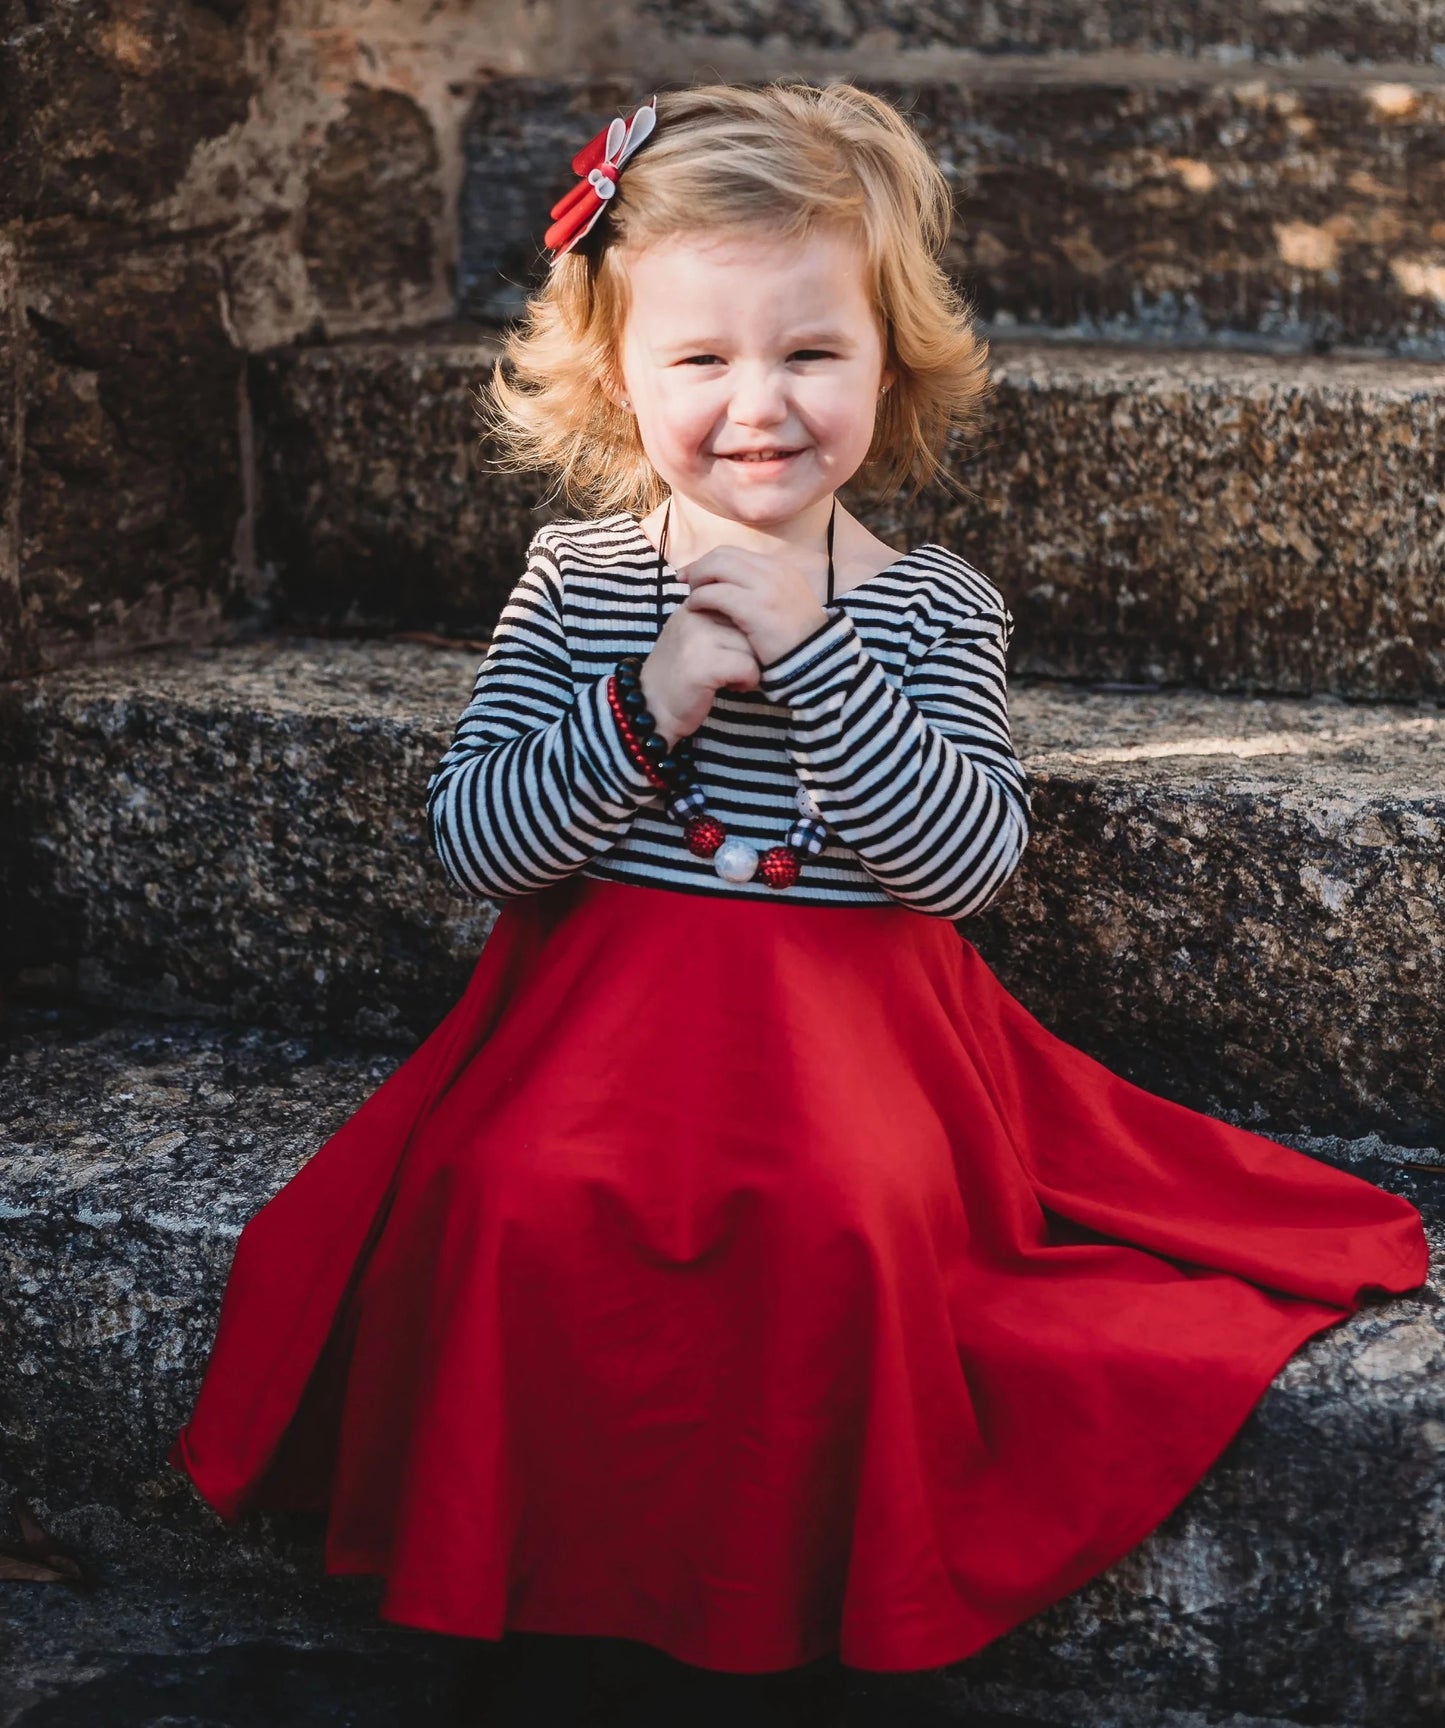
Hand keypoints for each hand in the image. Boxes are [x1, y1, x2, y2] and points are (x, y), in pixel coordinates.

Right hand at [639, 604, 759, 747]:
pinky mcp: (703, 664)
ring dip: (751, 666)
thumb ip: (719, 619)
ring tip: (732, 678)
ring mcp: (696, 637)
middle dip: (751, 649)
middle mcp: (693, 614)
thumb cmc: (681, 675)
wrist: (652, 708)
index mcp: (693, 604)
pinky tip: (732, 687)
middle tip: (735, 667)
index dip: (745, 631)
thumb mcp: (695, 636)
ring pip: (751, 645)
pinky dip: (747, 681)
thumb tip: (760, 613)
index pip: (740, 604)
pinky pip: (748, 666)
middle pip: (749, 624)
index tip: (732, 650)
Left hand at [678, 545, 831, 670]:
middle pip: (723, 555)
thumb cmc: (795, 643)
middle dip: (699, 567)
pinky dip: (700, 598)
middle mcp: (775, 571)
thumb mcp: (784, 607)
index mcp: (781, 569)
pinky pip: (717, 593)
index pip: (735, 554)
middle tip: (683, 582)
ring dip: (698, 580)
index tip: (693, 575)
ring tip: (691, 598)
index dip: (709, 562)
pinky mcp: (755, 608)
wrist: (815, 665)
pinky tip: (694, 609)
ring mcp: (766, 587)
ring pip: (718, 567)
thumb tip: (729, 585)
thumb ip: (761, 592)